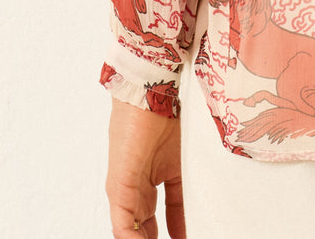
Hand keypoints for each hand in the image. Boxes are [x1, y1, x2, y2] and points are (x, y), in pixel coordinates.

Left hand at [106, 96, 186, 237]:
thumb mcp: (180, 162)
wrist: (152, 90)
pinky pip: (122, 224)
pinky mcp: (118, 186)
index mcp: (149, 181)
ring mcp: (124, 189)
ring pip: (130, 231)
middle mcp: (134, 189)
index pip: (159, 219)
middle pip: (143, 230)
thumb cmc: (165, 114)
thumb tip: (197, 213)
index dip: (172, 235)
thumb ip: (182, 192)